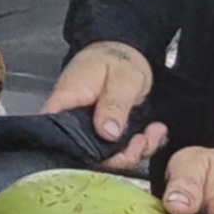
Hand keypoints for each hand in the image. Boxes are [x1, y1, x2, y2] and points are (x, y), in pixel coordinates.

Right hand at [39, 41, 166, 169]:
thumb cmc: (116, 59)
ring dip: (134, 152)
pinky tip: (153, 135)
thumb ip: (114, 103)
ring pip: (104, 159)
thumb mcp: (122, 76)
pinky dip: (139, 148)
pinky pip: (117, 153)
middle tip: (143, 141)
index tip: (117, 149)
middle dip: (120, 157)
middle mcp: (70, 124)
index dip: (85, 154)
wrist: (125, 55)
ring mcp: (86, 133)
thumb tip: (107, 132)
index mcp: (64, 104)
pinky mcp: (103, 139)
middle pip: (84, 157)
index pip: (59, 138)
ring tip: (153, 134)